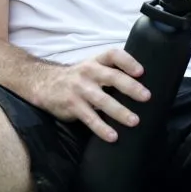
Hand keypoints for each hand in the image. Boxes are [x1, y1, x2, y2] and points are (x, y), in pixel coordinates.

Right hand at [36, 48, 150, 141]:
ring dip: (119, 111)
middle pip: (112, 77)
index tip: (141, 71)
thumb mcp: (92, 67)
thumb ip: (110, 71)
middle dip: (130, 87)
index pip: (113, 55)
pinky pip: (89, 118)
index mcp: (96, 61)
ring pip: (102, 100)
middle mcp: (88, 72)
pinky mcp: (72, 105)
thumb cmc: (78, 77)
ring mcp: (79, 88)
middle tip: (146, 97)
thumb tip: (140, 84)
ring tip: (134, 121)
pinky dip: (101, 128)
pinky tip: (113, 136)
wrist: (44, 83)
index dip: (128, 61)